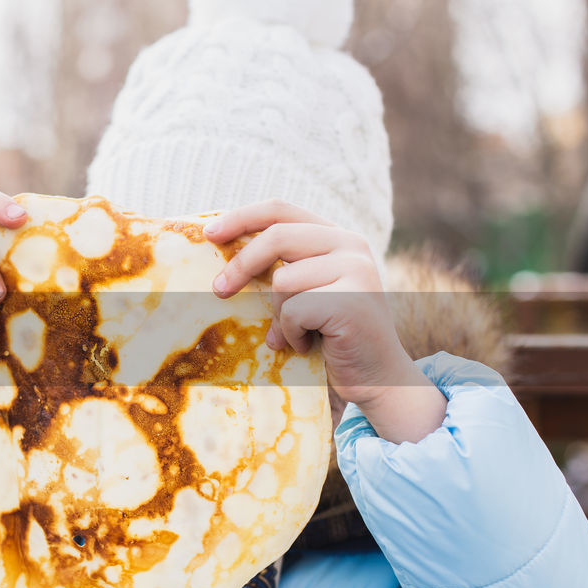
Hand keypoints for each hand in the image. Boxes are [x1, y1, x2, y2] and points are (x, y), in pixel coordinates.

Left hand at [203, 200, 444, 442]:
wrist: (377, 376)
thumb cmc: (332, 336)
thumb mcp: (308, 292)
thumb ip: (283, 269)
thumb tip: (225, 258)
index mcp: (338, 237)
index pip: (282, 210)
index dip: (242, 217)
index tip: (210, 233)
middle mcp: (351, 245)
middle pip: (276, 237)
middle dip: (241, 265)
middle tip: (219, 291)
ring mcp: (356, 271)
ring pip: (283, 281)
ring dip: (278, 316)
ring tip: (295, 333)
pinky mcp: (352, 301)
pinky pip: (293, 312)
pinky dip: (291, 334)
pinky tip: (310, 344)